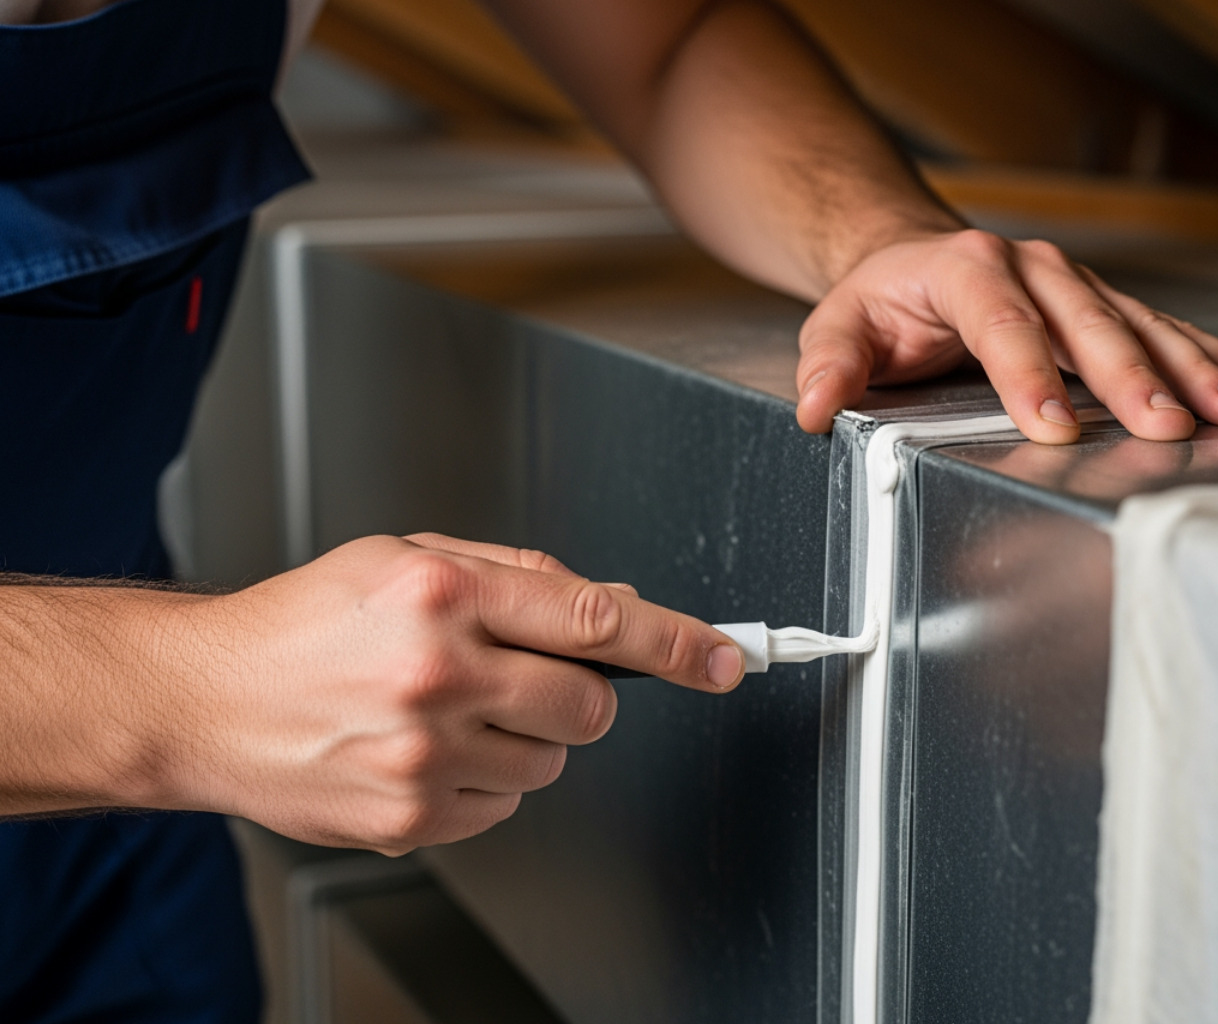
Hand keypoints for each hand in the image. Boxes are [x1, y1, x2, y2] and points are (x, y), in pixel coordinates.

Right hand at [162, 534, 744, 854]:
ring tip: (449, 711)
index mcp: (443, 590)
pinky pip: (504, 806)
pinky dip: (484, 780)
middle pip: (589, 703)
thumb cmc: (304, 623)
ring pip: (551, 761)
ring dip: (525, 737)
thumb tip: (611, 601)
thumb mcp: (405, 556)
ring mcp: (423, 753)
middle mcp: (437, 671)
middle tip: (521, 677)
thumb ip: (517, 574)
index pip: (597, 616)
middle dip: (579, 692)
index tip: (725, 659)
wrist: (206, 698)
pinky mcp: (410, 816)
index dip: (677, 642)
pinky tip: (424, 750)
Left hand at [793, 229, 1217, 442]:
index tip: (1053, 425)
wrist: (913, 256)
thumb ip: (829, 365)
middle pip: (1088, 326)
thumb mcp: (839, 324)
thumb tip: (816, 407)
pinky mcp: (1102, 305)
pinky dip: (1210, 356)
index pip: (1003, 324)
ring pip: (1141, 327)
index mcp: (968, 269)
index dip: (1030, 376)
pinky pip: (1165, 329)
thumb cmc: (883, 298)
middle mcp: (1033, 270)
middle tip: (1166, 425)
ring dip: (1191, 369)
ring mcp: (1075, 285)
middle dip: (1131, 379)